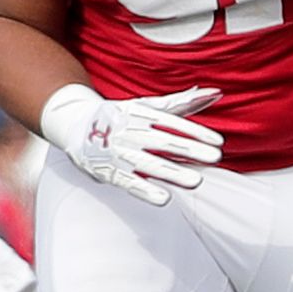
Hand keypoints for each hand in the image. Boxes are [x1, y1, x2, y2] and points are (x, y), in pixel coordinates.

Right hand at [37, 83, 222, 204]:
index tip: (218, 142)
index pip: (171, 121)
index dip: (195, 132)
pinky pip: (128, 182)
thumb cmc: (120, 115)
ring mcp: (118, 152)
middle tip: (215, 158)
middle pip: (163, 141)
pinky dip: (145, 190)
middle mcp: (130, 131)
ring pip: (148, 163)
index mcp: (141, 113)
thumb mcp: (148, 105)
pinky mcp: (108, 171)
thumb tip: (216, 92)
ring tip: (196, 181)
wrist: (74, 124)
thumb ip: (182, 103)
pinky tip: (164, 199)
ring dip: (172, 172)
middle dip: (189, 150)